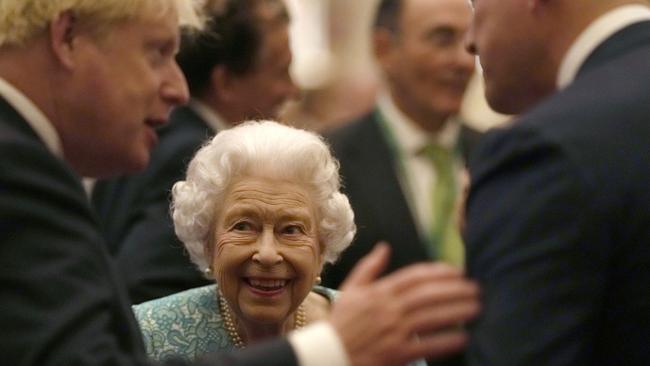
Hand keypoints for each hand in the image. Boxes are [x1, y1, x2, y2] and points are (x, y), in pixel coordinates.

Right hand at [329, 243, 479, 365]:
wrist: (329, 354)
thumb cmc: (341, 323)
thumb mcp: (350, 290)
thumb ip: (369, 268)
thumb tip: (384, 247)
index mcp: (378, 292)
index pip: (414, 276)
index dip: (438, 272)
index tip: (457, 271)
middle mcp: (388, 309)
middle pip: (427, 295)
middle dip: (454, 290)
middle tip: (475, 288)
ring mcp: (393, 331)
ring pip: (431, 317)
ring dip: (456, 311)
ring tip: (476, 307)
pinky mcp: (396, 353)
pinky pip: (427, 346)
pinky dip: (446, 341)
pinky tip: (463, 337)